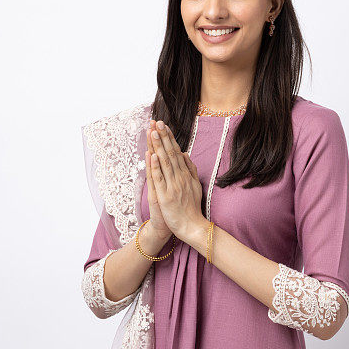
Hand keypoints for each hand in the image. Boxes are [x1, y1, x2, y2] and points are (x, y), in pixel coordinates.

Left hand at [147, 119, 203, 240]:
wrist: (192, 227)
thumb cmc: (191, 208)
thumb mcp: (195, 185)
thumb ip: (190, 169)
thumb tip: (185, 153)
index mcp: (185, 174)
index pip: (176, 152)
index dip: (169, 138)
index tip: (163, 125)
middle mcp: (180, 177)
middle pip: (170, 153)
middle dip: (163, 137)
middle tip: (157, 122)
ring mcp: (173, 186)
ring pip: (164, 162)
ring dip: (158, 146)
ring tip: (153, 132)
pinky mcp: (166, 196)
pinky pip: (159, 179)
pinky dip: (156, 167)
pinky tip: (153, 155)